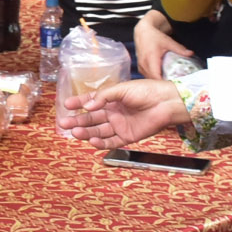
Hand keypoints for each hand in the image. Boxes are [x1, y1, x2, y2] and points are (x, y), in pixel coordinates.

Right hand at [61, 79, 189, 148]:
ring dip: (86, 132)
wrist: (166, 102)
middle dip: (78, 120)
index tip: (67, 105)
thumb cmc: (147, 91)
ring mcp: (120, 125)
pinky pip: (111, 141)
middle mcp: (114, 113)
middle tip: (64, 122)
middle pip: (92, 118)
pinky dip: (100, 142)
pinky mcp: (127, 136)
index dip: (79, 103)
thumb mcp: (122, 89)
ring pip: (98, 130)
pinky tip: (91, 140)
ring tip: (75, 132)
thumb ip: (104, 97)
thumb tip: (87, 105)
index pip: (91, 102)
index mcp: (112, 99)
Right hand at [133, 9, 189, 80]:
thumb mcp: (168, 42)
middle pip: (153, 80)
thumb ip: (179, 49)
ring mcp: (140, 66)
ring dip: (157, 81)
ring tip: (167, 82)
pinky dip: (153, 77)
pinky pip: (146, 76)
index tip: (173, 84)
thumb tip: (191, 53)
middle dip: (162, 83)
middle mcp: (144, 64)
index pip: (156, 77)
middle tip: (173, 84)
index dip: (164, 83)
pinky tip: (161, 77)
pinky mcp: (140, 66)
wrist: (142, 32)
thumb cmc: (154, 36)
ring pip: (149, 79)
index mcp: (151, 59)